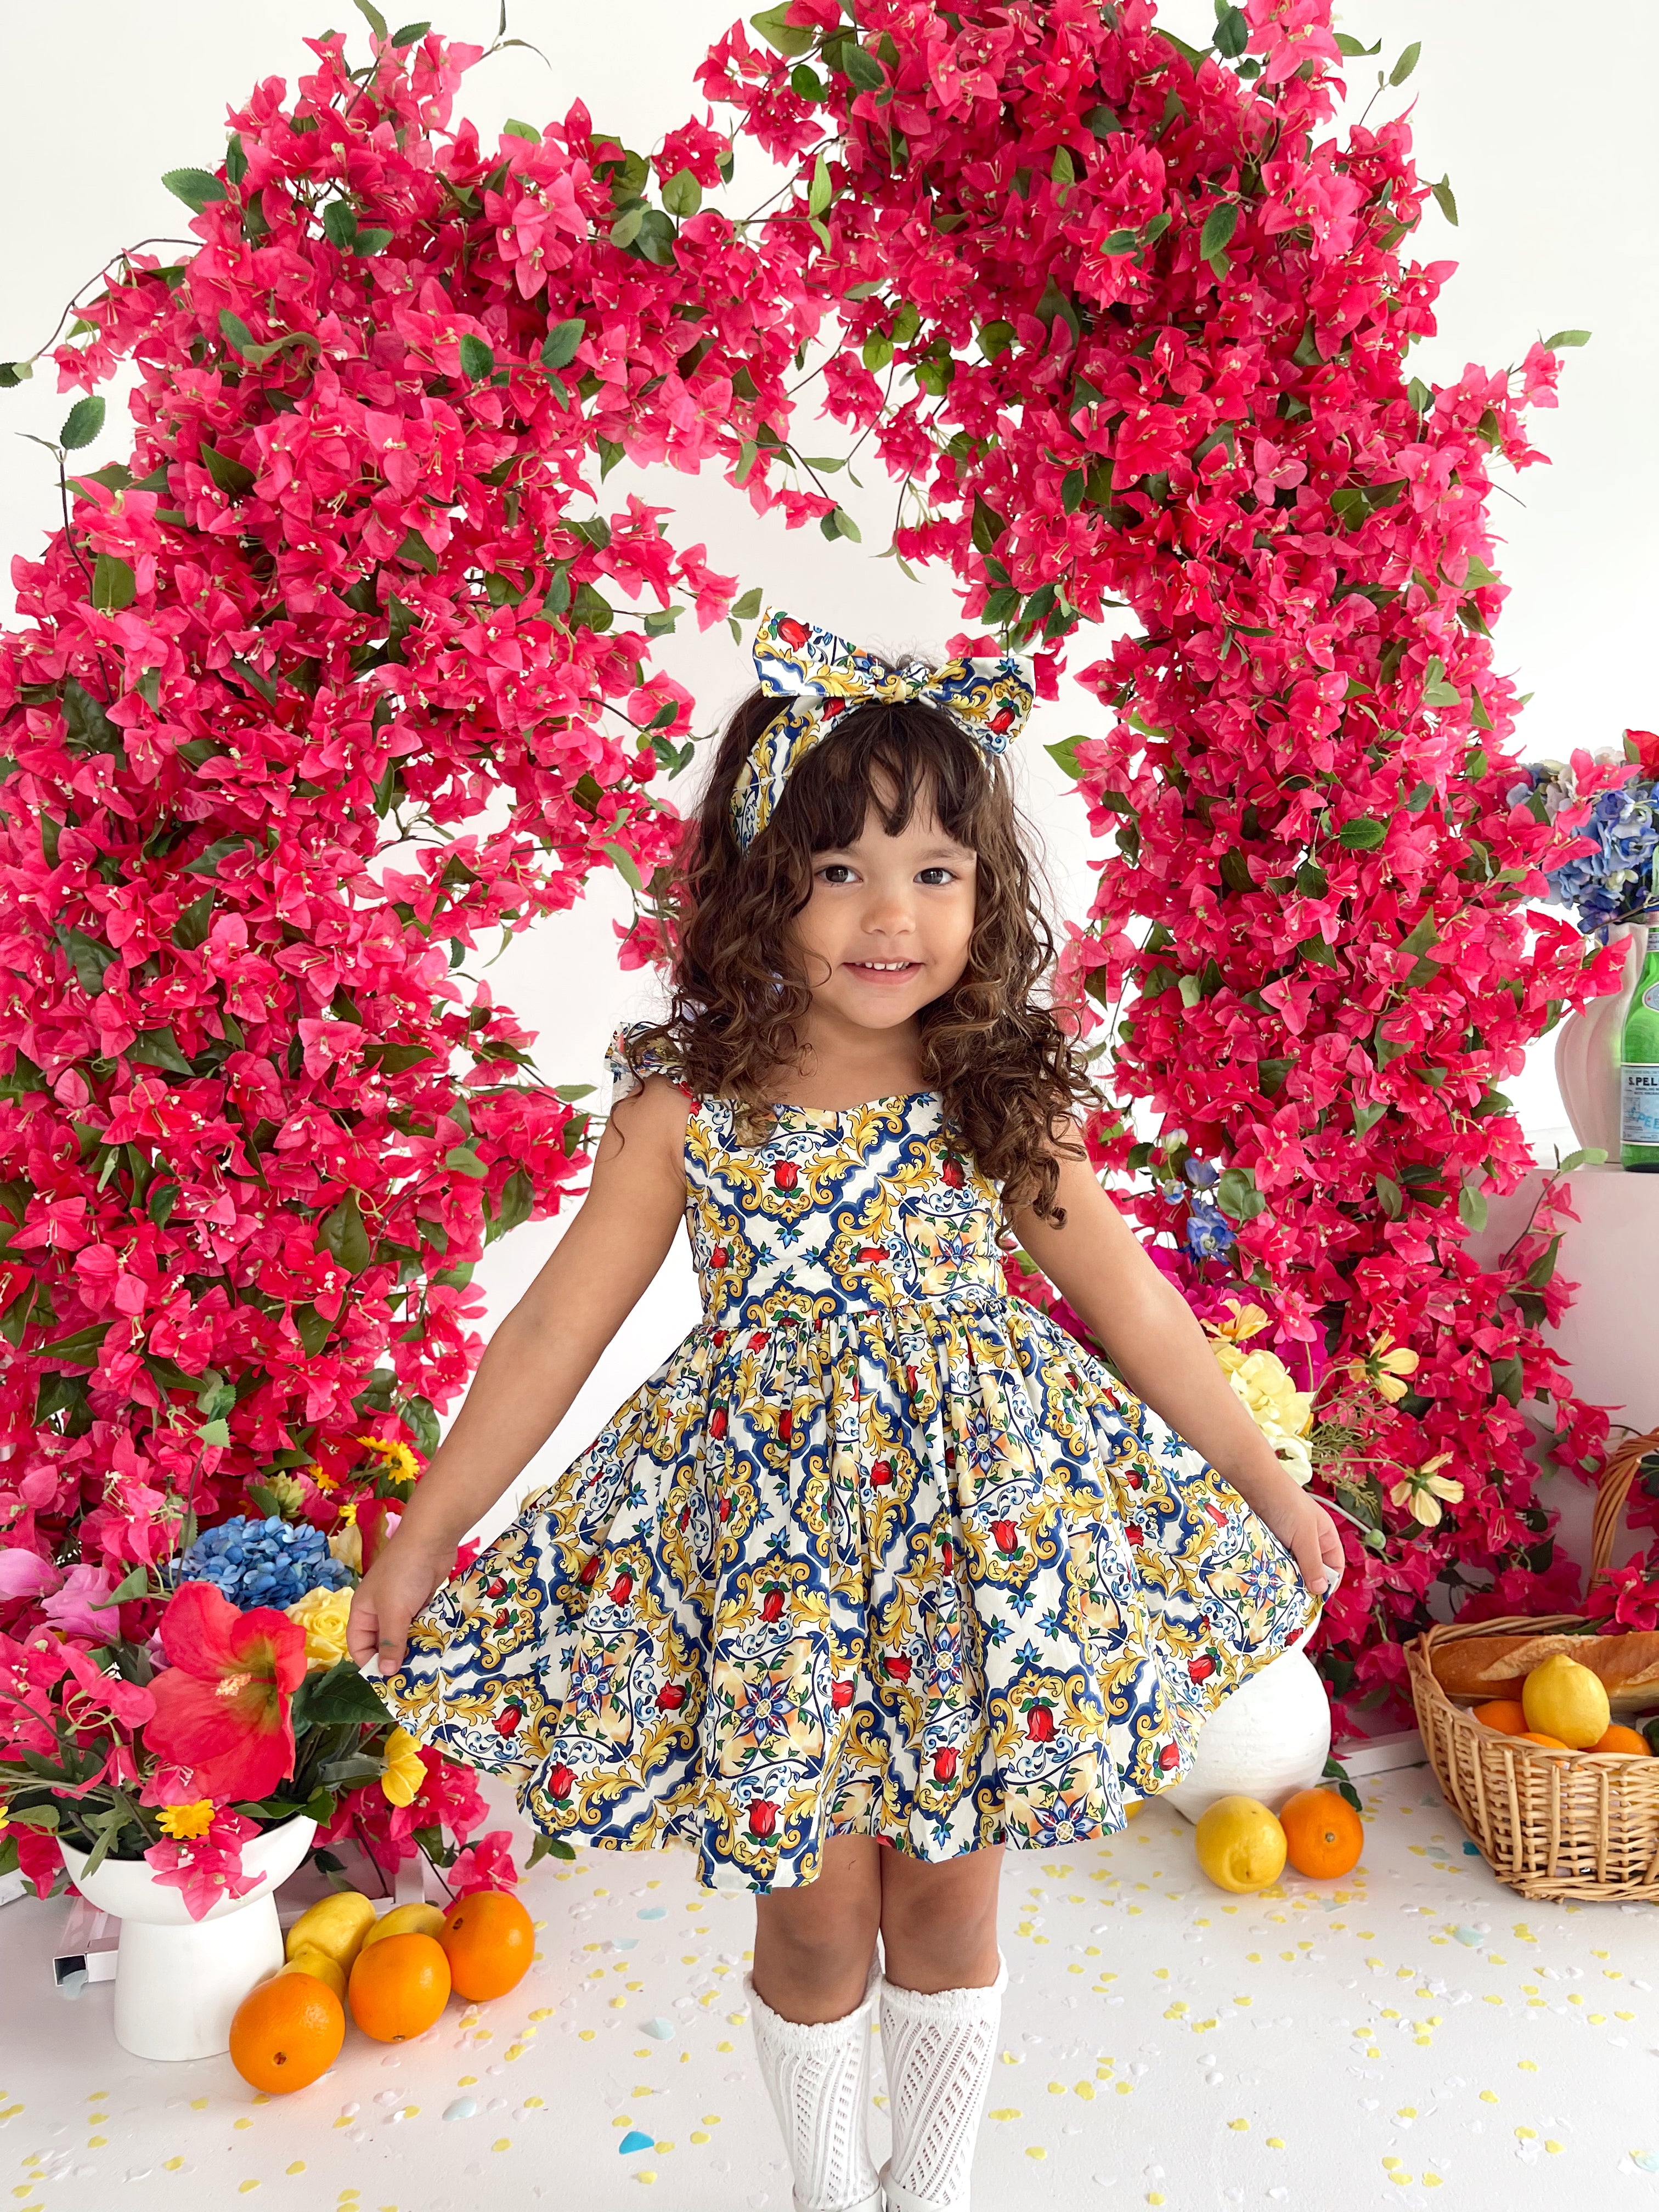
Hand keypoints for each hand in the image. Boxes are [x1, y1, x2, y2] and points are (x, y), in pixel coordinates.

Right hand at [347, 1534, 449, 1675]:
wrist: (431, 1539)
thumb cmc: (404, 1574)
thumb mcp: (393, 1611)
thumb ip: (390, 1642)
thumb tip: (384, 1673)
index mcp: (363, 1611)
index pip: (358, 1646)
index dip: (369, 1664)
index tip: (387, 1683)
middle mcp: (379, 1610)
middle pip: (382, 1643)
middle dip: (393, 1660)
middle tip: (410, 1681)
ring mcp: (401, 1605)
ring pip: (403, 1635)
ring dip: (412, 1649)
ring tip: (426, 1670)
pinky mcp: (420, 1601)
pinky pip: (419, 1625)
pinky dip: (425, 1636)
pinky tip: (436, 1650)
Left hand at [1242, 1472, 1346, 1603]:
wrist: (1252, 1481)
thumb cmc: (1285, 1502)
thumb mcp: (1304, 1534)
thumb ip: (1312, 1562)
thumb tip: (1321, 1590)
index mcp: (1324, 1536)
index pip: (1333, 1567)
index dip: (1328, 1583)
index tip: (1315, 1600)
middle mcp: (1307, 1540)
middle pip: (1310, 1571)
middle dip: (1303, 1584)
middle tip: (1293, 1599)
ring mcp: (1286, 1541)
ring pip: (1289, 1569)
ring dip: (1284, 1578)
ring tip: (1277, 1590)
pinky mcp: (1267, 1542)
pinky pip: (1272, 1562)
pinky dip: (1270, 1570)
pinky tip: (1264, 1579)